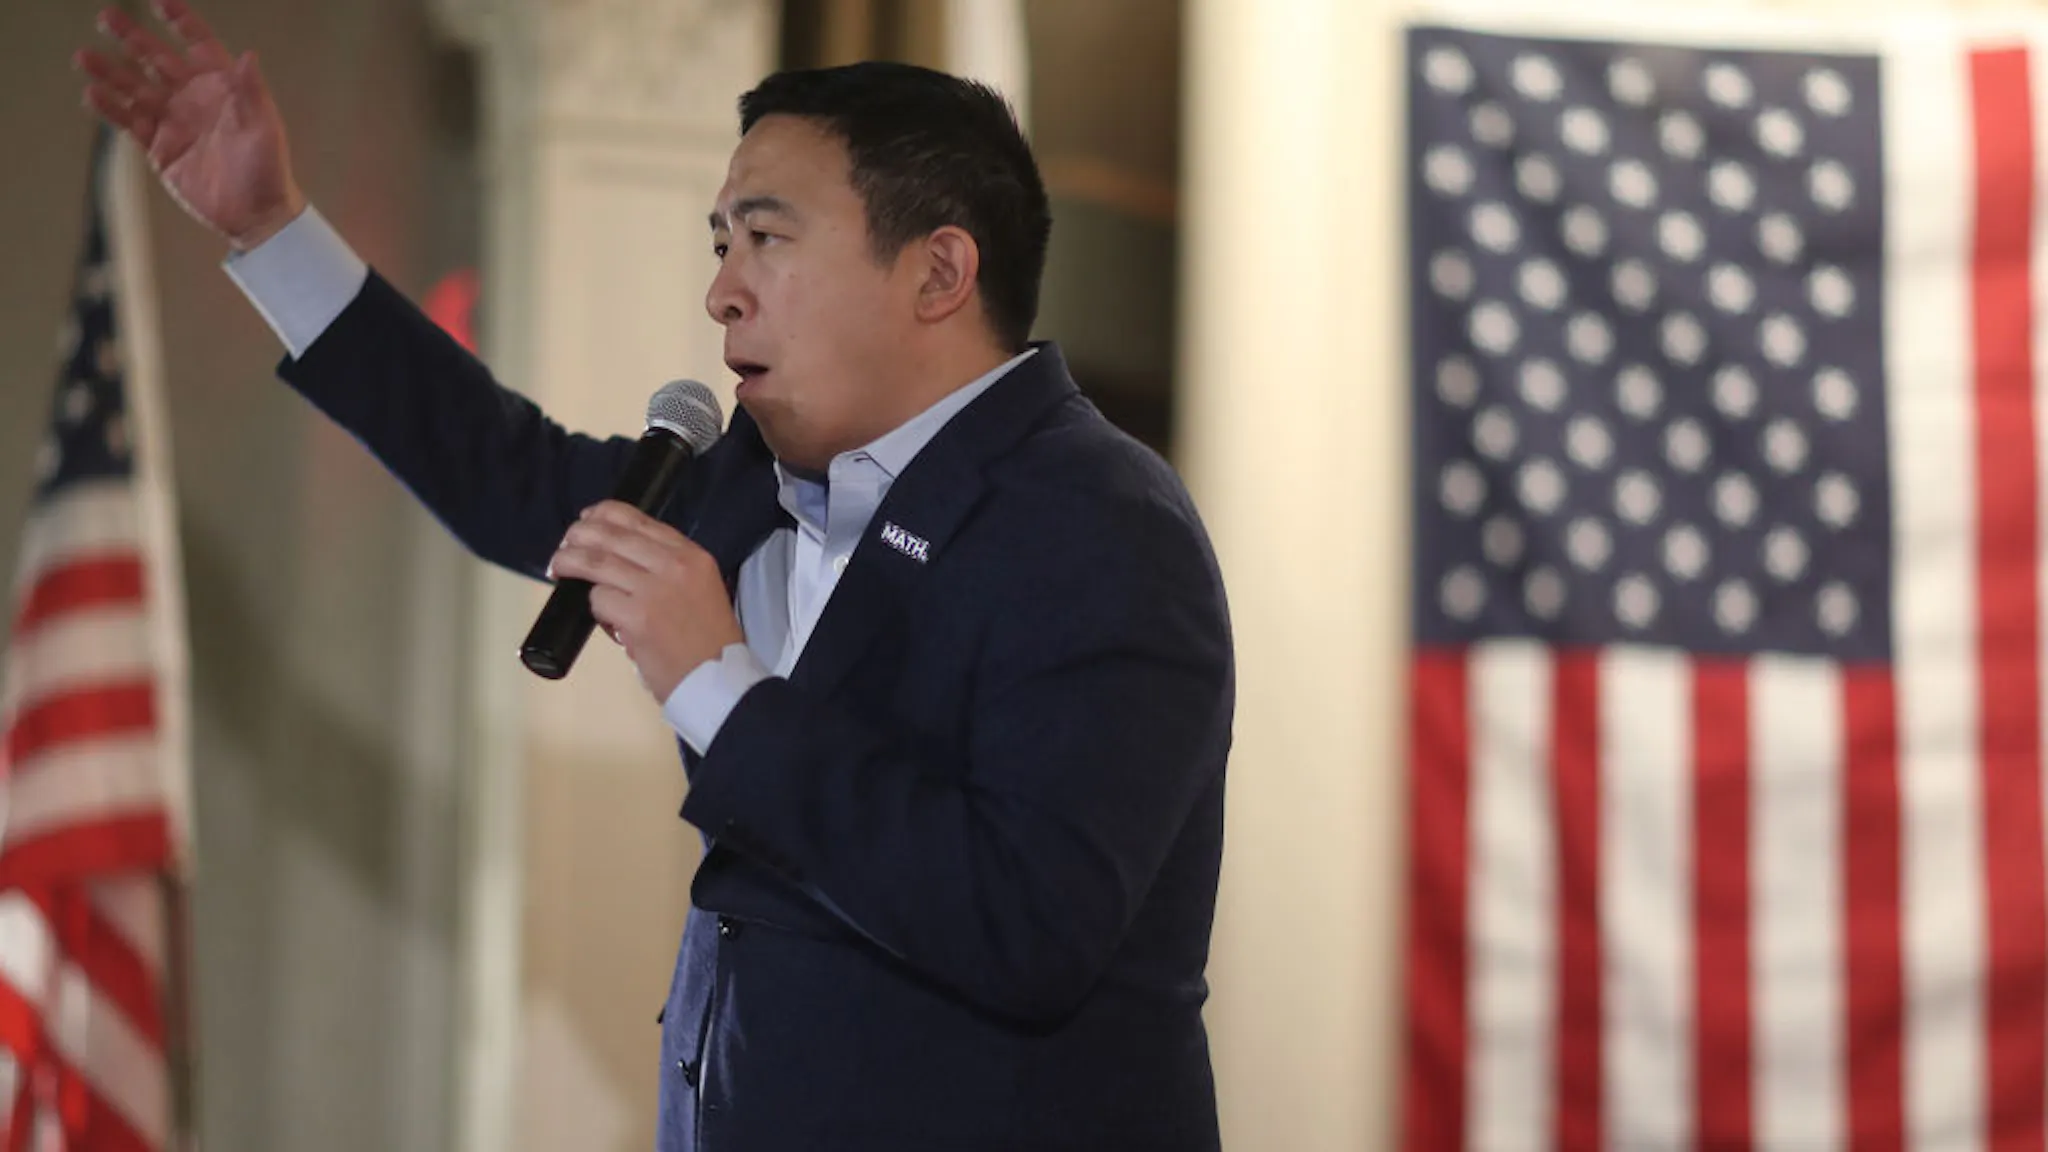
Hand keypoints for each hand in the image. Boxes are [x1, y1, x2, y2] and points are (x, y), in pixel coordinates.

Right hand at [76, 0, 304, 249]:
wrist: (255, 216)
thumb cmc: (268, 171)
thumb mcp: (264, 129)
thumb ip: (251, 92)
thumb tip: (249, 55)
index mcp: (223, 86)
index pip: (198, 43)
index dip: (180, 21)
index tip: (158, 1)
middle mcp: (194, 97)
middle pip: (157, 59)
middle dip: (133, 38)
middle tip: (107, 16)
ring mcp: (174, 121)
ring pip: (136, 88)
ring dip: (111, 71)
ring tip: (84, 57)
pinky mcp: (159, 147)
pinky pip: (131, 122)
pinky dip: (112, 108)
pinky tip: (93, 94)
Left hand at [549, 502, 743, 700]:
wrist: (718, 679)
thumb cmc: (709, 640)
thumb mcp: (701, 588)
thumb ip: (668, 569)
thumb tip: (620, 558)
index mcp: (692, 555)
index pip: (640, 521)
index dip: (606, 514)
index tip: (588, 518)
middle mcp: (674, 565)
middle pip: (612, 535)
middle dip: (580, 534)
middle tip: (565, 544)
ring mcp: (654, 590)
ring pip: (597, 562)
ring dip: (569, 562)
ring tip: (558, 567)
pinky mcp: (637, 617)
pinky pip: (599, 600)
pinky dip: (593, 608)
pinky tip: (600, 618)